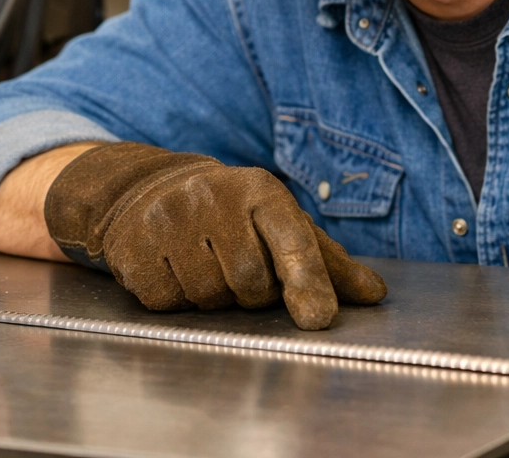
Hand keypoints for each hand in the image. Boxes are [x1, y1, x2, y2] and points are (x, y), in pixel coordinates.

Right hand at [44, 141, 386, 329]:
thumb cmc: (228, 215)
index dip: (307, 279)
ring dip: (214, 297)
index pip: (291, 237)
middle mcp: (213, 197)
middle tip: (235, 266)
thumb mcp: (277, 223)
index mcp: (259, 190)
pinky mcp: (133, 247)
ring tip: (204, 264)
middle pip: (250, 283)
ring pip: (209, 298)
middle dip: (250, 292)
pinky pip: (168, 302)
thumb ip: (325, 261)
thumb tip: (374, 294)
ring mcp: (169, 220)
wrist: (146, 190)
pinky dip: (175, 299)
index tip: (319, 317)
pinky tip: (173, 269)